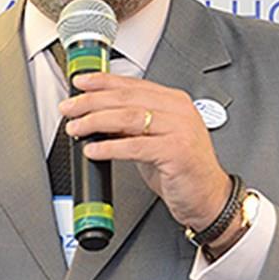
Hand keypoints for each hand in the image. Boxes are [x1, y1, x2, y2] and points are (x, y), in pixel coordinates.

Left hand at [59, 73, 230, 230]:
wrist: (209, 197)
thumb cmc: (183, 169)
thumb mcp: (154, 140)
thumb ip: (131, 126)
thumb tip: (97, 117)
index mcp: (174, 102)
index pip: (132, 84)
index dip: (102, 82)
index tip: (80, 83)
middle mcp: (178, 111)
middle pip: (126, 98)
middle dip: (91, 101)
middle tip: (70, 108)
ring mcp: (180, 129)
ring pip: (128, 117)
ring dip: (96, 121)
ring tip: (77, 128)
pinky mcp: (177, 151)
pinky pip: (135, 146)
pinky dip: (110, 146)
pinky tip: (94, 149)